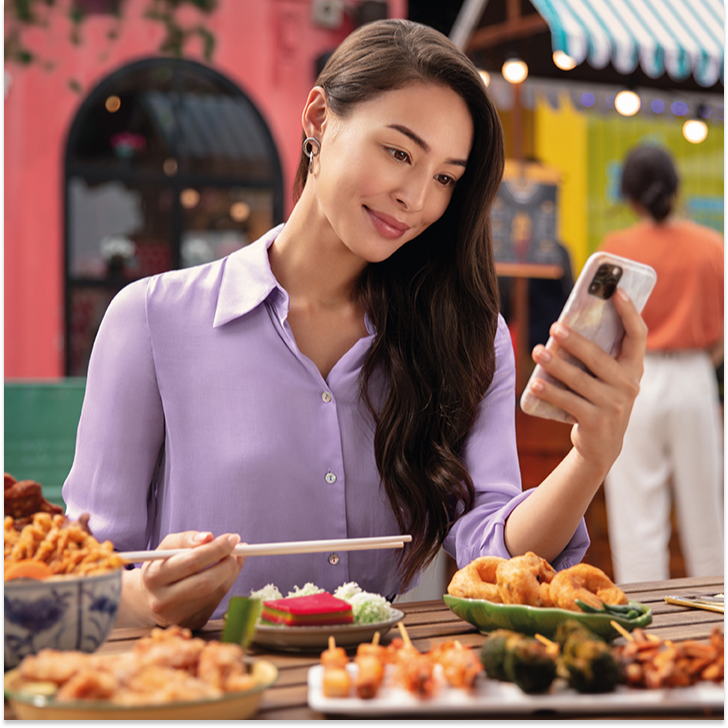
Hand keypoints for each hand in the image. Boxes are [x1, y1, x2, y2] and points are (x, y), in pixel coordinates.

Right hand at [139, 531, 245, 629]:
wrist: (150, 598)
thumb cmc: (163, 566)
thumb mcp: (167, 547)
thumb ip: (187, 539)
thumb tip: (209, 537)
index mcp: (154, 577)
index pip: (191, 562)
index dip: (216, 549)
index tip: (232, 538)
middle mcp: (162, 601)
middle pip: (205, 582)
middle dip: (227, 563)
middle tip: (238, 550)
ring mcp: (177, 616)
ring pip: (215, 593)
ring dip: (231, 573)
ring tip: (233, 558)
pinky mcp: (191, 623)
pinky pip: (216, 602)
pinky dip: (226, 584)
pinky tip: (224, 574)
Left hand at [527, 289, 646, 477]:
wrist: (602, 446)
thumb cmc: (599, 400)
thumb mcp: (606, 379)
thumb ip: (597, 356)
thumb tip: (565, 327)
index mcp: (633, 368)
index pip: (638, 335)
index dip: (629, 312)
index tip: (616, 291)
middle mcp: (628, 385)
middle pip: (598, 357)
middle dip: (574, 341)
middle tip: (554, 327)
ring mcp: (614, 405)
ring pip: (579, 380)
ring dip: (555, 365)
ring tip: (537, 351)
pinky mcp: (596, 421)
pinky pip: (568, 402)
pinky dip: (550, 392)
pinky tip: (535, 383)